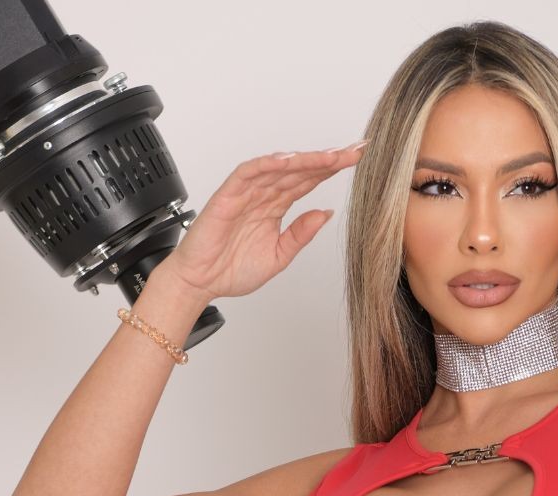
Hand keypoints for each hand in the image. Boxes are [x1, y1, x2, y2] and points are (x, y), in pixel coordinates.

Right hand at [161, 142, 367, 301]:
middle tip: (355, 150)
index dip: (332, 170)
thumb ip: (301, 234)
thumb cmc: (231, 269)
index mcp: (276, 207)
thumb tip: (326, 213)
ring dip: (305, 160)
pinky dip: (267, 164)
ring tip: (331, 156)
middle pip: (300, 170)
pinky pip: (248, 173)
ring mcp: (246, 193)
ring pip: (279, 168)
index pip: (308, 181)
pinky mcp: (228, 195)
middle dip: (328, 159)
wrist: (200, 282)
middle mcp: (263, 195)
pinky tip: (288, 160)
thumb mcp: (279, 256)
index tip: (357, 160)